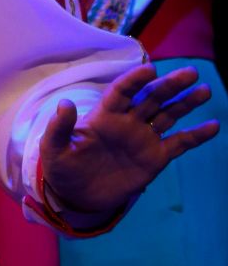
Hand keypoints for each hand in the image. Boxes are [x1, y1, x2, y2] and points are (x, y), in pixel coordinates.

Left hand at [39, 63, 218, 219]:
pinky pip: (178, 144)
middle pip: (151, 98)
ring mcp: (143, 139)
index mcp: (104, 115)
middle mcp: (127, 122)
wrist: (76, 195)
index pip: (122, 91)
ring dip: (186, 103)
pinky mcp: (154, 159)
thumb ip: (59, 127)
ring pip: (168, 115)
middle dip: (170, 85)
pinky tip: (213, 126)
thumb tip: (64, 103)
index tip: (151, 69)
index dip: (135, 80)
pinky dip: (195, 136)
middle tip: (191, 73)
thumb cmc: (63, 166)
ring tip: (205, 90)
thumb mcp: (53, 148)